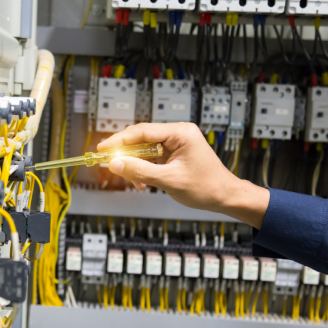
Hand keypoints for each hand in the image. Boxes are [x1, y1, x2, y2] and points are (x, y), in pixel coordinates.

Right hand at [97, 123, 269, 227]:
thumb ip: (140, 170)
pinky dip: (143, 168)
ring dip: (135, 164)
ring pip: (144, 149)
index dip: (120, 140)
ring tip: (133, 180)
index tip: (103, 148)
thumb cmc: (206, 188)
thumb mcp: (169, 180)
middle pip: (141, 138)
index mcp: (181, 133)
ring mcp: (177, 143)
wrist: (225, 197)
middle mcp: (178, 133)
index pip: (143, 131)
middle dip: (126, 153)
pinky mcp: (174, 153)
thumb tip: (115, 163)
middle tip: (109, 163)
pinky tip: (142, 181)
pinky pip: (151, 157)